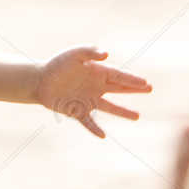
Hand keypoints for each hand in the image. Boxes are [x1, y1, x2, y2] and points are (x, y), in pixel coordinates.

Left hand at [33, 45, 150, 137]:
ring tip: (137, 117)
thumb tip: (107, 55)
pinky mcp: (77, 111)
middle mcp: (97, 87)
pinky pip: (88, 122)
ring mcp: (88, 100)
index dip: (132, 80)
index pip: (119, 76)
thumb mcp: (73, 54)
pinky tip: (102, 136)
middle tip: (149, 89)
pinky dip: (94, 129)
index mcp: (98, 73)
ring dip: (123, 112)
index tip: (146, 83)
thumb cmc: (58, 64)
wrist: (39, 80)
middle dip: (134, 89)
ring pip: (109, 107)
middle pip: (119, 89)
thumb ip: (90, 52)